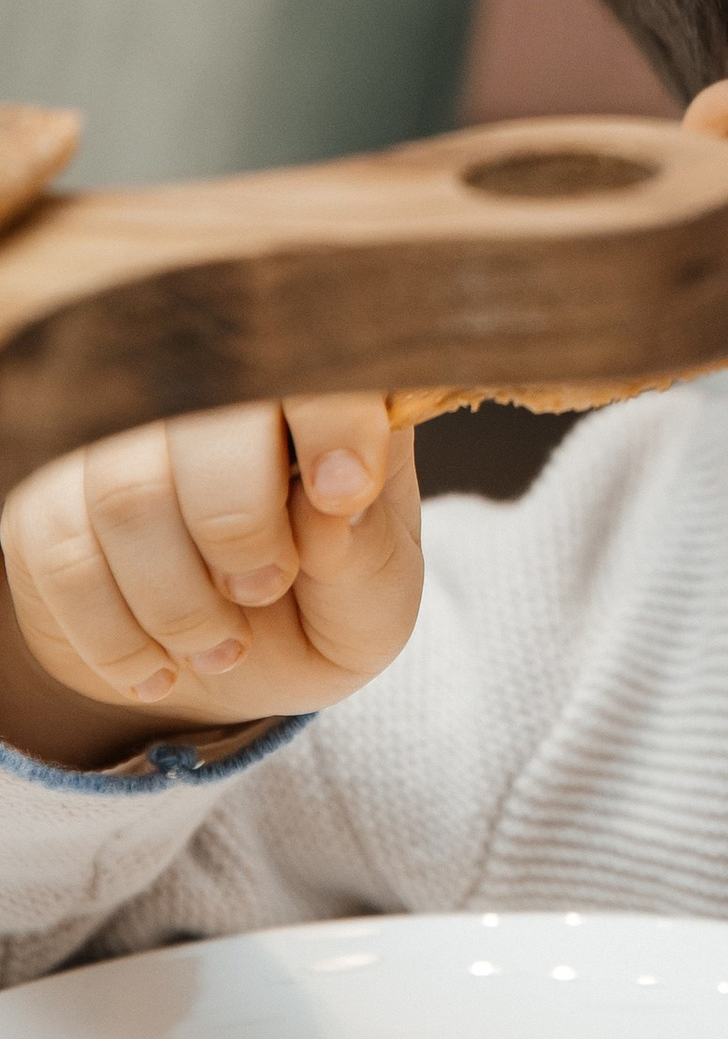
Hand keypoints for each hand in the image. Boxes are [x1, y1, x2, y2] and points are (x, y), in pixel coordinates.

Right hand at [0, 399, 422, 768]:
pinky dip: (114, 634)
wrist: (235, 661)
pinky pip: (56, 553)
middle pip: (197, 419)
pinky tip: (157, 667)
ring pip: (123, 495)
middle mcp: (208, 393)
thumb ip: (364, 551)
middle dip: (236, 526)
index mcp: (317, 398)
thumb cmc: (323, 605)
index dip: (328, 419)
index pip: (316, 370)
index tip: (342, 492)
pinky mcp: (44, 495)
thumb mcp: (373, 600)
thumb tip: (333, 506)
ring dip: (176, 601)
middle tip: (262, 591)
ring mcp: (113, 436)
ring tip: (221, 649)